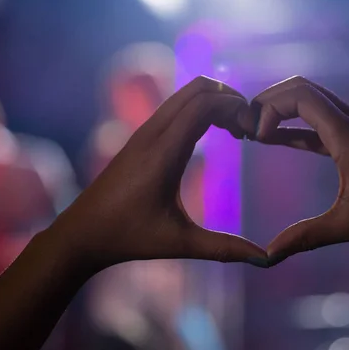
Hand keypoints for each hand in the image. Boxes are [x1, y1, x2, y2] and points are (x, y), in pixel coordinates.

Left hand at [48, 76, 266, 270]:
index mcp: (163, 152)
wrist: (82, 233)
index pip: (204, 103)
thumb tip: (267, 261)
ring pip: (185, 95)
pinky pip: (175, 108)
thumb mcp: (180, 243)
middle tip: (249, 128)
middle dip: (229, 98)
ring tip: (236, 131)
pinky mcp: (140, 138)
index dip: (235, 106)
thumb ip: (225, 249)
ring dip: (214, 102)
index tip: (253, 131)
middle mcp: (152, 133)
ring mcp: (144, 132)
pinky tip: (212, 136)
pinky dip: (199, 110)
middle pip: (197, 88)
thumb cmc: (129, 237)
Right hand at [251, 76, 348, 268]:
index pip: (301, 95)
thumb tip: (269, 255)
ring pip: (313, 100)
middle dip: (270, 101)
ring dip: (282, 110)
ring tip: (256, 132)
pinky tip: (277, 140)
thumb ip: (306, 237)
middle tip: (246, 125)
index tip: (257, 138)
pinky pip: (320, 122)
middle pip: (303, 88)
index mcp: (348, 134)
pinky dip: (295, 125)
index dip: (270, 108)